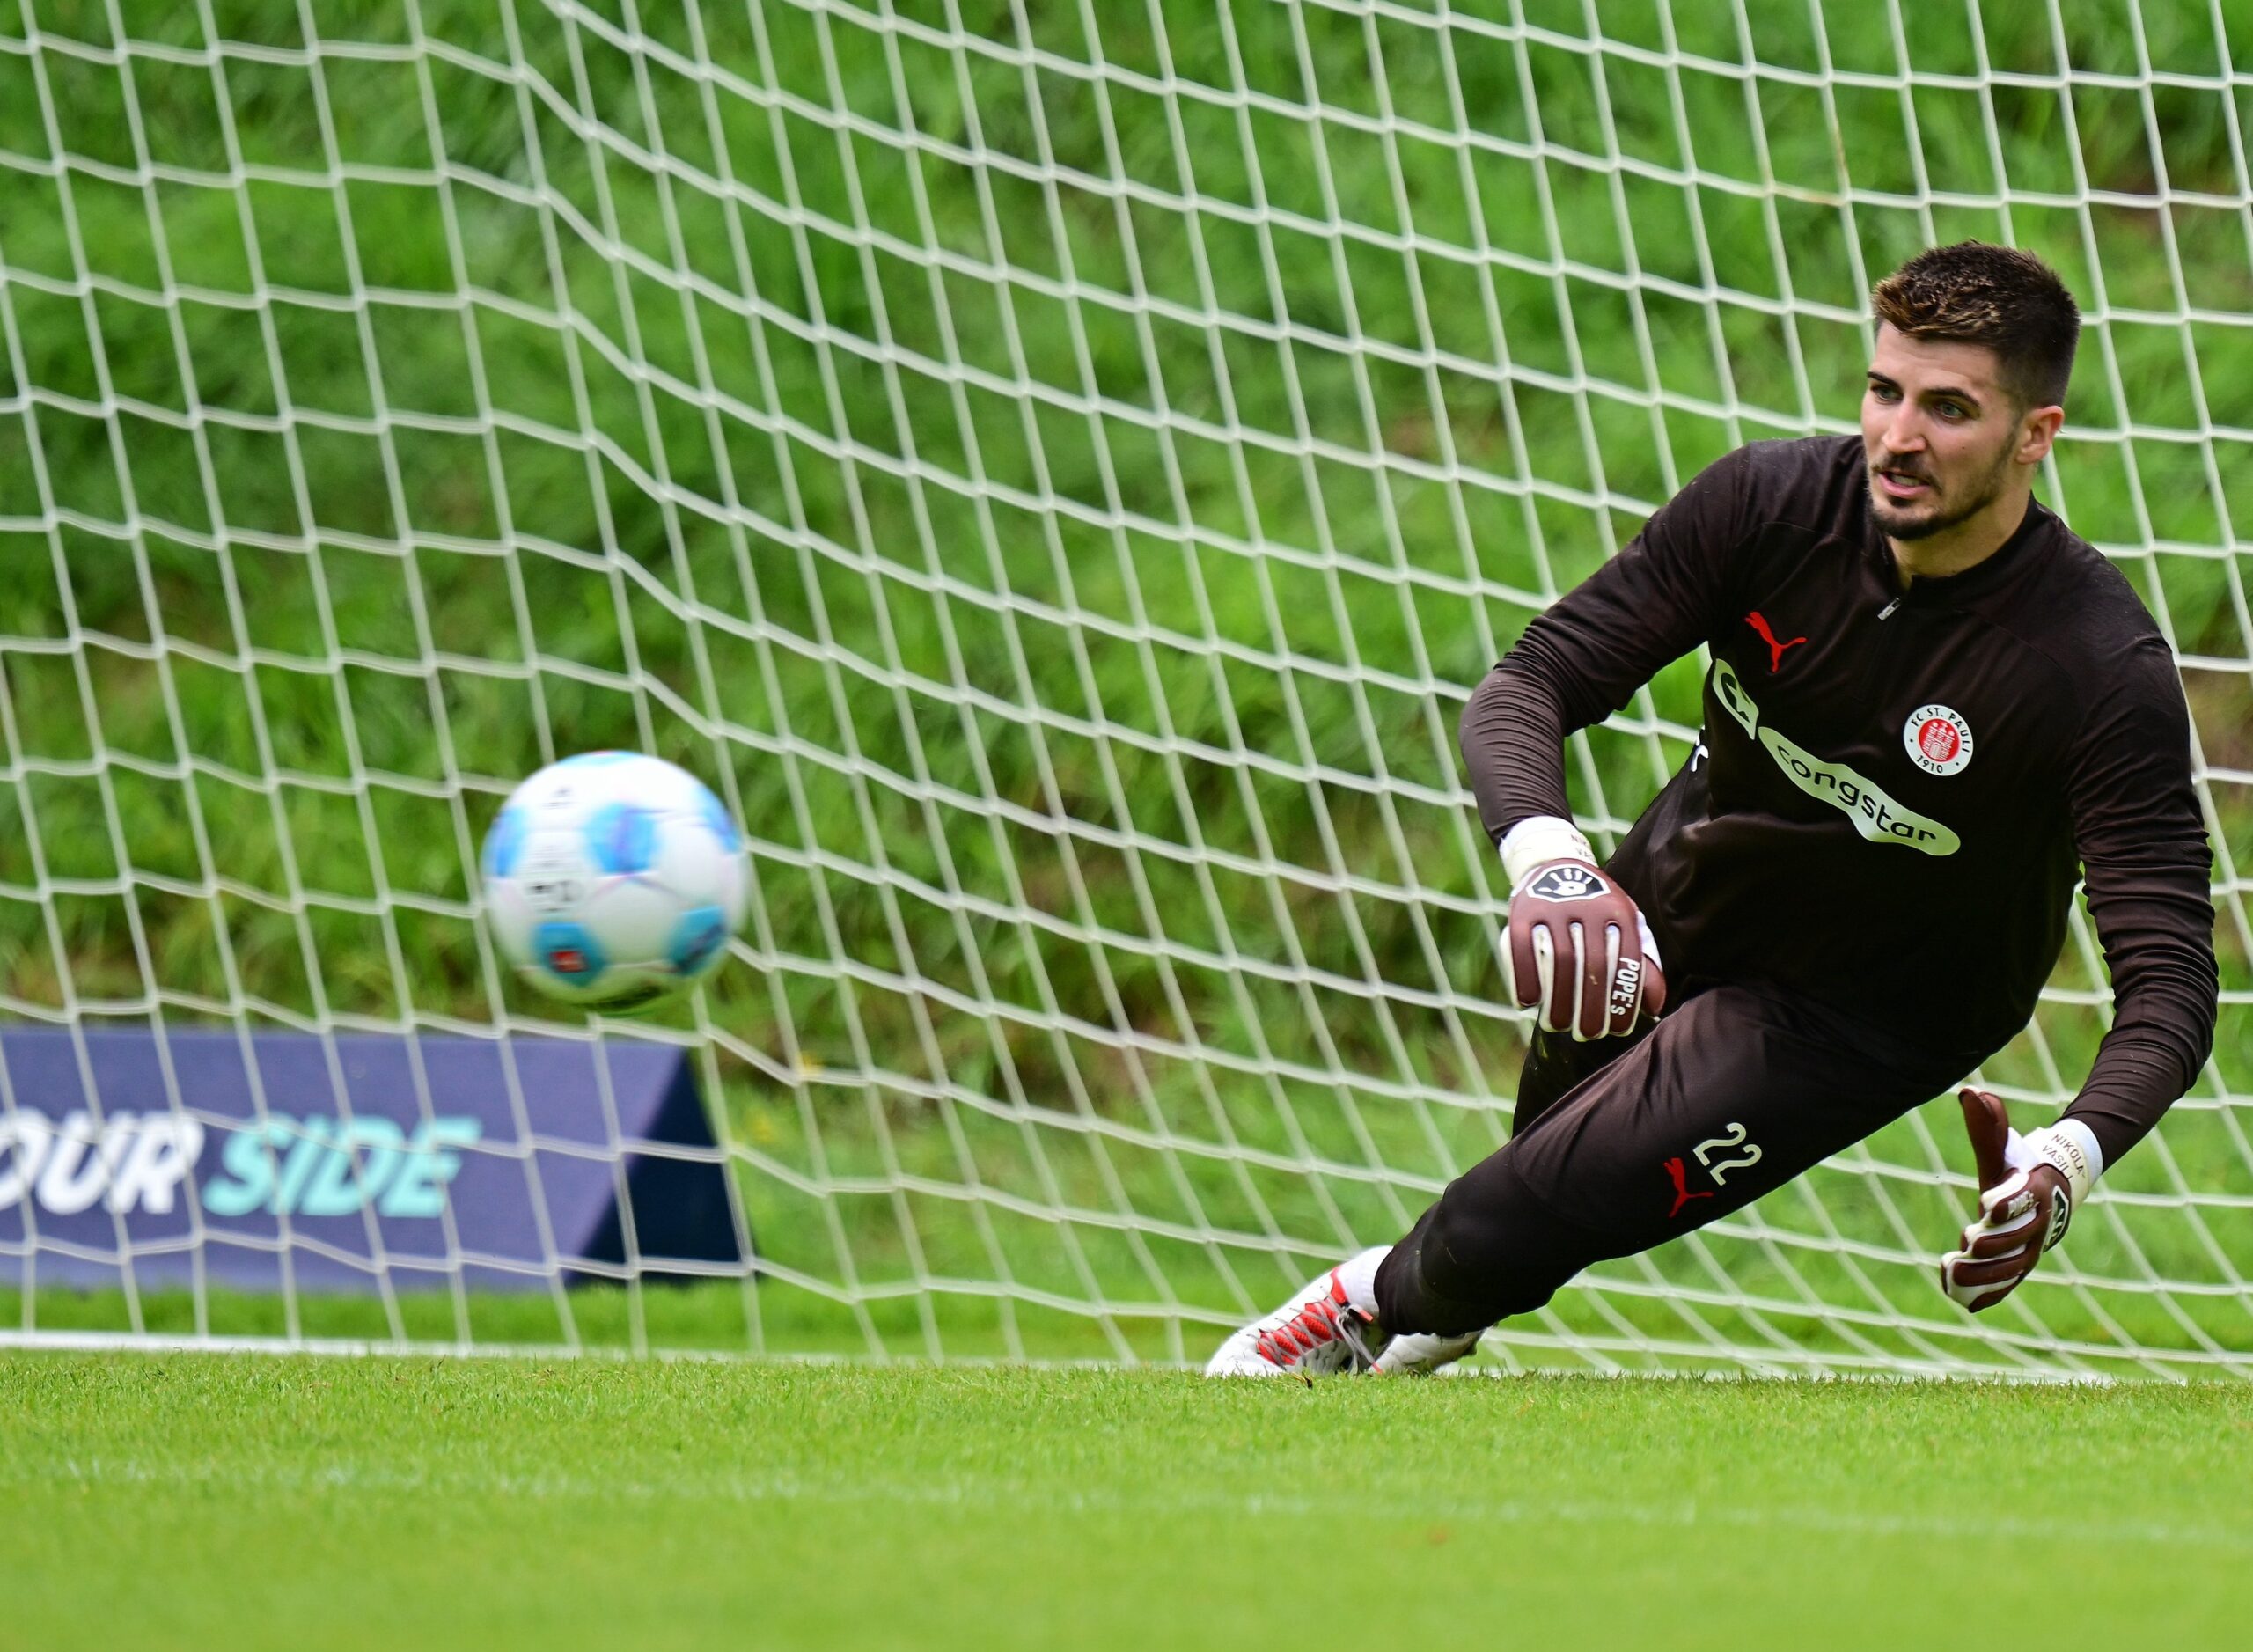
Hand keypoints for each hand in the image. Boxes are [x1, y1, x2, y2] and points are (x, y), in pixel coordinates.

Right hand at [1501, 857, 1665, 1040]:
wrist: (1556, 863)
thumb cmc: (1597, 908)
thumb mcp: (1624, 925)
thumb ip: (1642, 963)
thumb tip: (1655, 1008)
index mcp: (1619, 911)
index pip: (1626, 961)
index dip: (1624, 999)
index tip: (1619, 1030)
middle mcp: (1589, 906)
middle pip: (1592, 965)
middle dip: (1591, 1006)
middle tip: (1588, 1034)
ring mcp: (1554, 906)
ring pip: (1558, 960)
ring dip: (1558, 999)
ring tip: (1558, 1025)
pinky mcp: (1524, 909)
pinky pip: (1521, 948)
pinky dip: (1524, 978)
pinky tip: (1527, 1004)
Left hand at [1939, 1087, 2091, 1312]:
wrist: (2049, 1192)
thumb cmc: (2018, 1166)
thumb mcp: (2004, 1146)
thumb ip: (1988, 1123)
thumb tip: (1971, 1092)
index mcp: (2033, 1192)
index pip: (2024, 1200)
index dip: (2006, 1203)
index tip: (1983, 1204)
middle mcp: (2037, 1225)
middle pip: (2018, 1240)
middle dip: (1993, 1243)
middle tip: (1966, 1241)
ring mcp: (2030, 1249)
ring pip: (2013, 1267)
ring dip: (1985, 1274)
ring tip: (1953, 1271)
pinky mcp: (2020, 1266)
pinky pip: (2008, 1285)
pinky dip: (1988, 1295)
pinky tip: (1963, 1302)